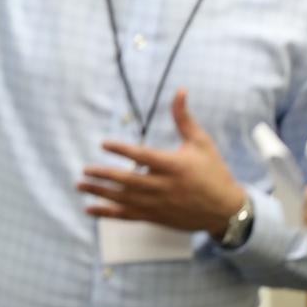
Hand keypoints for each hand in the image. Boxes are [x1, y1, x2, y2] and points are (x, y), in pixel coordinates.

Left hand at [77, 88, 244, 236]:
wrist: (226, 210)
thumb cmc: (213, 172)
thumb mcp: (201, 142)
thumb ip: (184, 118)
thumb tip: (180, 90)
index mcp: (174, 166)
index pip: (143, 157)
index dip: (122, 150)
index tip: (103, 143)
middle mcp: (163, 187)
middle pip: (128, 181)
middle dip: (104, 175)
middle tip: (84, 169)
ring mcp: (158, 204)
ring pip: (124, 199)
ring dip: (100, 192)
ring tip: (80, 184)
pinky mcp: (155, 216)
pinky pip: (127, 215)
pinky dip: (107, 213)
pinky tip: (89, 208)